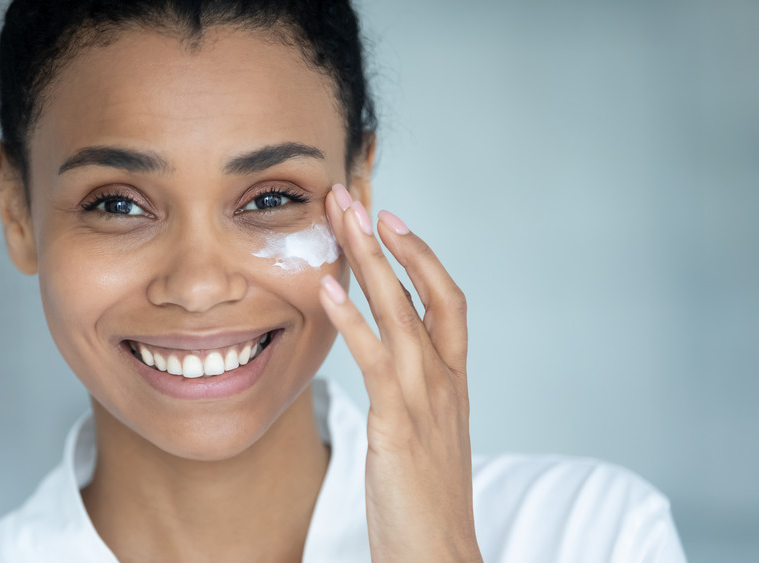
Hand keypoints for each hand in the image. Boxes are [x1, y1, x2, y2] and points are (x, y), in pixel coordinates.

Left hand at [319, 184, 481, 561]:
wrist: (440, 553)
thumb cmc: (425, 496)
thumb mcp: (425, 431)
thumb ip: (412, 390)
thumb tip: (389, 358)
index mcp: (452, 380)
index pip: (446, 300)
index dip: (421, 255)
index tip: (390, 220)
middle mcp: (445, 380)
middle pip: (425, 290)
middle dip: (390, 240)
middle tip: (355, 197)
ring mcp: (427, 400)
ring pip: (402, 312)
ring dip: (370, 261)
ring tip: (341, 219)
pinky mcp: (399, 425)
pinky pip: (376, 360)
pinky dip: (353, 320)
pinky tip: (327, 289)